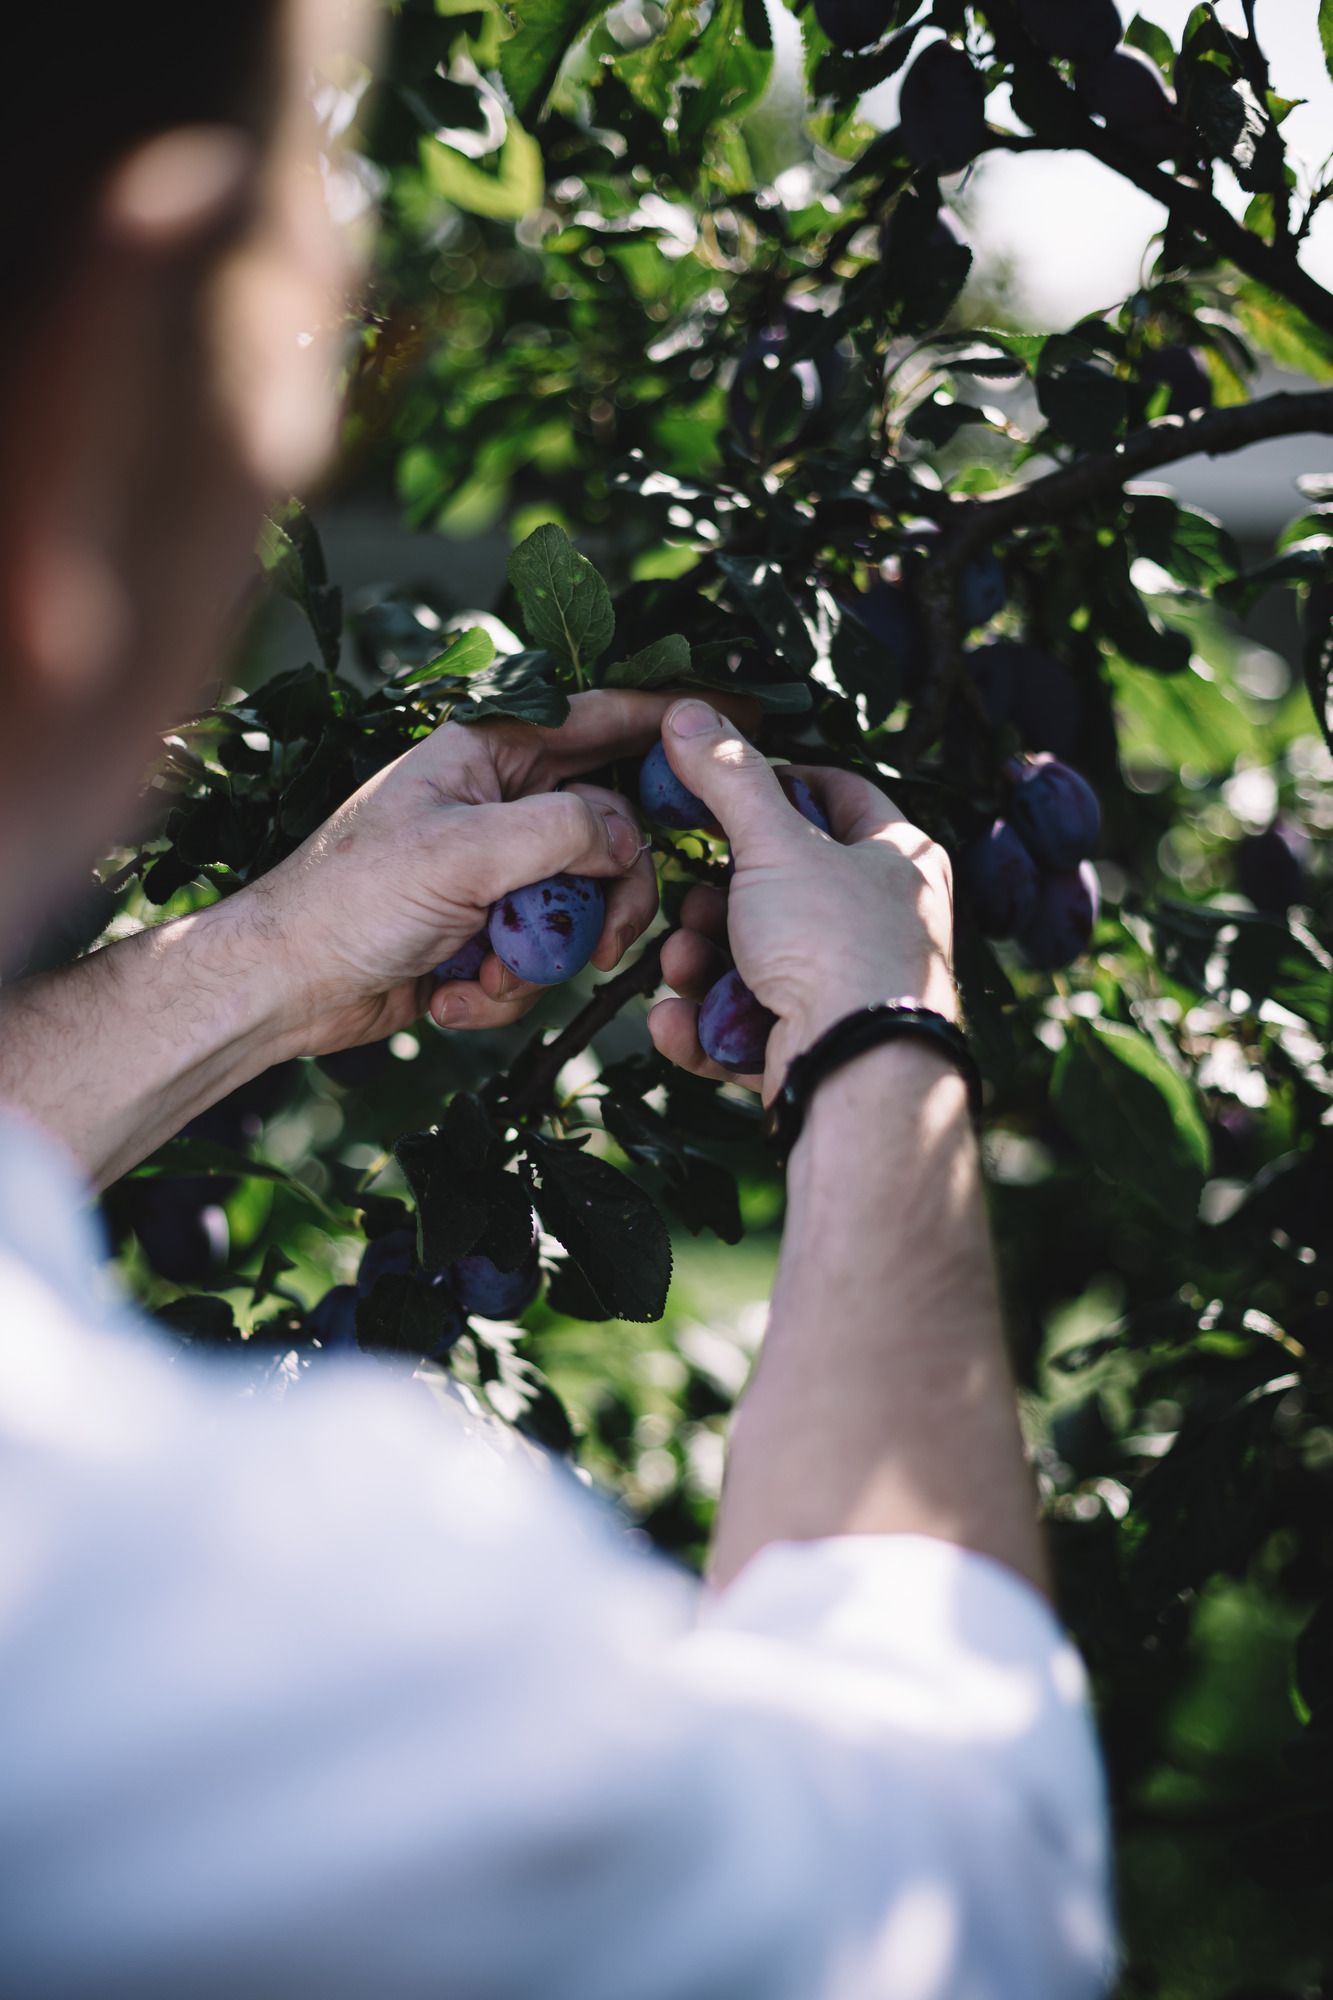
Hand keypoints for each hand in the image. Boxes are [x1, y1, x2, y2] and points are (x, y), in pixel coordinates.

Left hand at [242, 690, 685, 1058]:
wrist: (281, 987)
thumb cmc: (349, 902)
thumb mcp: (463, 854)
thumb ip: (563, 832)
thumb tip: (628, 838)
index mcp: (487, 756)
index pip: (599, 720)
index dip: (667, 722)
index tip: (735, 721)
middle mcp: (494, 806)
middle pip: (605, 833)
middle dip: (605, 898)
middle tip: (608, 941)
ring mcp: (489, 873)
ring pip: (577, 909)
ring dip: (539, 960)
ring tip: (482, 977)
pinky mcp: (480, 933)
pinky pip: (535, 958)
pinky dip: (502, 989)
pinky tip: (450, 996)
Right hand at [648, 700, 955, 1096]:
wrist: (856, 1072)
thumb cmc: (835, 944)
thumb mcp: (775, 844)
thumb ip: (729, 778)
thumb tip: (688, 711)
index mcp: (898, 860)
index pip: (837, 794)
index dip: (775, 782)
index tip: (717, 789)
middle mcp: (883, 924)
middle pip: (781, 889)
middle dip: (715, 899)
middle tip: (687, 899)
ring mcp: (850, 991)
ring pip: (755, 961)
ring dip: (702, 962)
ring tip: (680, 963)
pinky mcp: (817, 1050)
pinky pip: (748, 1028)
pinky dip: (707, 1025)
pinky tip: (674, 1022)